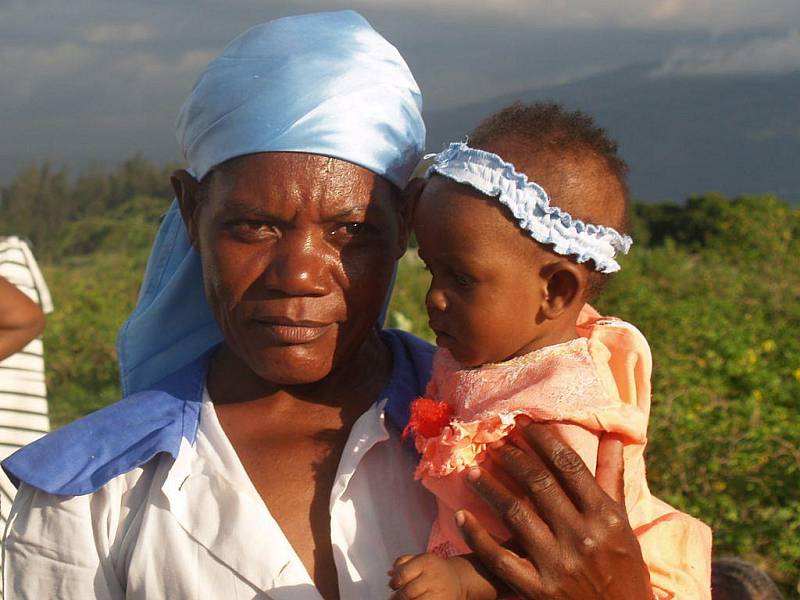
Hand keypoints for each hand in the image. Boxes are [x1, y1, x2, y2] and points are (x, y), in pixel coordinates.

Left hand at [389, 553, 467, 599]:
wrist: (457, 579)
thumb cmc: (434, 569)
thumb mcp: (420, 559)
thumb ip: (403, 562)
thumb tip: (390, 573)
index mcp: (426, 561)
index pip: (403, 573)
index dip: (394, 582)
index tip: (392, 585)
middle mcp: (433, 576)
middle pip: (408, 591)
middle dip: (398, 597)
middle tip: (394, 598)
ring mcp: (438, 591)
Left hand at [457, 417, 652, 598]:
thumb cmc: (623, 568)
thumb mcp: (622, 523)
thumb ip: (612, 478)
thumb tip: (614, 437)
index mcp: (604, 516)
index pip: (568, 466)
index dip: (542, 439)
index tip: (522, 423)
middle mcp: (581, 536)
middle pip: (538, 483)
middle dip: (511, 457)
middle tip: (491, 440)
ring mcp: (557, 564)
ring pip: (515, 513)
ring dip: (489, 487)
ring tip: (471, 470)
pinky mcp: (538, 589)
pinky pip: (499, 558)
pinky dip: (477, 536)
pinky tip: (461, 516)